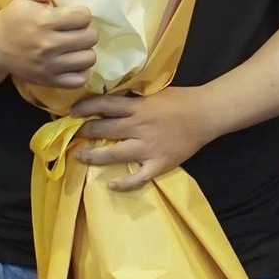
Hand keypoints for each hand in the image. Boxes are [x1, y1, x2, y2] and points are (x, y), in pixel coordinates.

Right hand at [0, 0, 97, 87]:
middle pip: (90, 37)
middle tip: (76, 31)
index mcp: (45, 21)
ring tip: (75, 46)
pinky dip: (81, 71)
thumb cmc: (14, 19)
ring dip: (85, 50)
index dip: (82, 14)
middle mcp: (49, 45)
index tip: (74, 15)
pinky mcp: (49, 80)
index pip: (84, 16)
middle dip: (86, 31)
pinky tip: (73, 61)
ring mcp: (50, 65)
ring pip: (89, 58)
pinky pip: (80, 80)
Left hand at [70, 86, 219, 191]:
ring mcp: (148, 147)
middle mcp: (138, 127)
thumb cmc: (181, 100)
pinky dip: (124, 183)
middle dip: (85, 132)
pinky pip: (138, 178)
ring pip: (114, 154)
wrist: (206, 113)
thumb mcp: (154, 93)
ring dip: (94, 156)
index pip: (104, 105)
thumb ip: (134, 100)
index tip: (72, 112)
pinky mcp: (159, 163)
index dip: (85, 108)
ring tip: (80, 156)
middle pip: (104, 129)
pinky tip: (111, 184)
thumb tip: (112, 102)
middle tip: (73, 134)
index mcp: (138, 107)